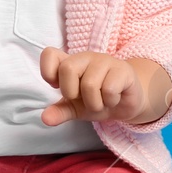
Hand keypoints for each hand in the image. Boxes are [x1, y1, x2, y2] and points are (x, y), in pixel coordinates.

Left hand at [39, 48, 171, 125]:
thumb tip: (45, 118)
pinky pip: (109, 89)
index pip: (49, 54)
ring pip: (89, 84)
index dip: (48, 71)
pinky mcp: (123, 69)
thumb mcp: (75, 109)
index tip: (56, 87)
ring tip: (101, 102)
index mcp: (70, 63)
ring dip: (94, 103)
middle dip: (72, 93)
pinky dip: (110, 102)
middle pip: (67, 68)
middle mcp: (85, 58)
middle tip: (83, 99)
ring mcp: (104, 60)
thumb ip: (60, 111)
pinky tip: (114, 99)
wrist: (126, 105)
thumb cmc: (97, 100)